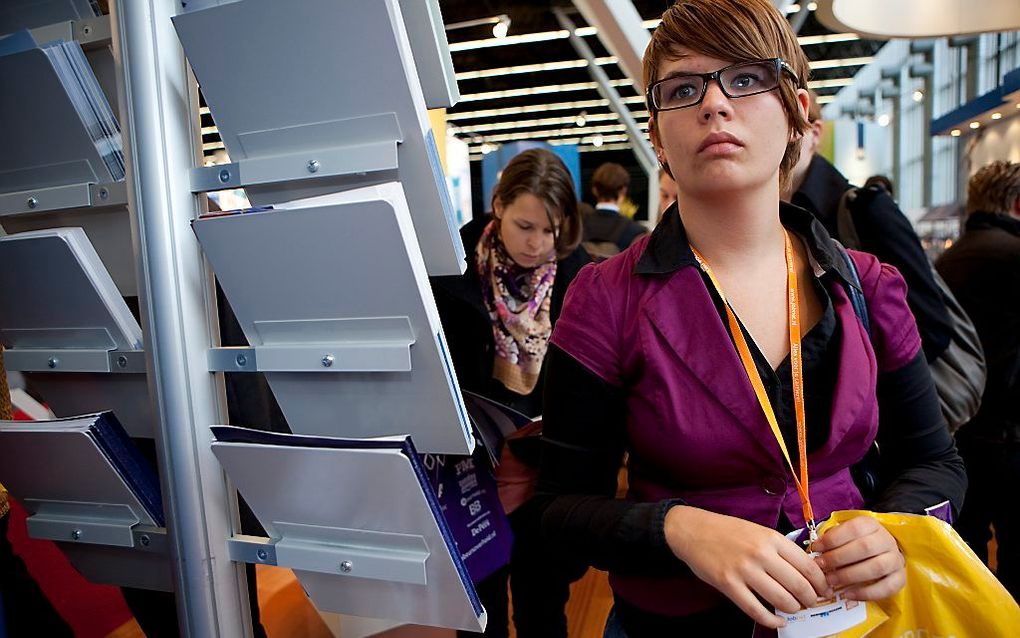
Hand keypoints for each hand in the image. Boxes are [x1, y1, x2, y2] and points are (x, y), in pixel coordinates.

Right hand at [664, 506, 831, 628]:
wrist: (693, 530)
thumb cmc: (727, 531)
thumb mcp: (758, 531)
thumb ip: (780, 549)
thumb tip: (806, 572)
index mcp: (771, 538)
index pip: (808, 566)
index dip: (821, 583)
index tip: (824, 590)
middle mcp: (760, 553)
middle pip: (799, 585)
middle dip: (810, 600)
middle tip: (811, 603)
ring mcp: (744, 570)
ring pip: (781, 600)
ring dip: (793, 609)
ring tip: (793, 609)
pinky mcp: (728, 585)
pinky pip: (756, 610)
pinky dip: (771, 620)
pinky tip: (777, 620)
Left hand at [812, 515, 904, 599]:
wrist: (883, 553)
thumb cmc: (857, 543)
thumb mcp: (846, 534)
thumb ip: (833, 538)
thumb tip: (816, 548)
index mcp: (871, 525)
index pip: (854, 528)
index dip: (833, 538)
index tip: (816, 548)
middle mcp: (886, 540)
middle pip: (864, 547)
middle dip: (838, 558)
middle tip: (821, 566)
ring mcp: (896, 560)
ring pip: (876, 567)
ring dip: (850, 575)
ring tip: (831, 581)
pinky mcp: (900, 578)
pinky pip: (886, 587)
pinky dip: (866, 593)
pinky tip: (848, 594)